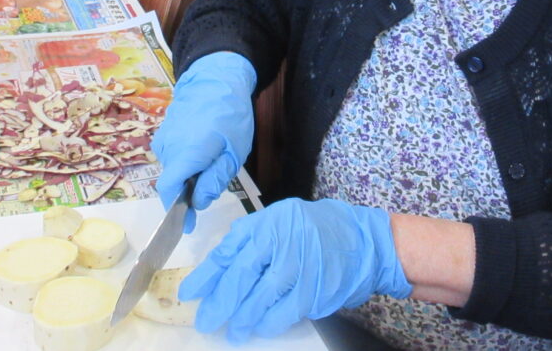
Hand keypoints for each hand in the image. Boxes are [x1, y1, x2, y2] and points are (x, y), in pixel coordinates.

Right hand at [152, 52, 255, 232]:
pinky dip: (186, 158)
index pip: (169, 190)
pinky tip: (204, 146)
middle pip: (174, 181)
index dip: (176, 211)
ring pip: (174, 167)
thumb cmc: (230, 114)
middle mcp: (168, 147)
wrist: (216, 77)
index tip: (186, 225)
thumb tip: (198, 203)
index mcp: (185, 154)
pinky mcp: (165, 130)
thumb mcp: (233, 152)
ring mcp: (164, 137)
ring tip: (214, 157)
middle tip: (214, 182)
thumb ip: (215, 179)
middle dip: (190, 189)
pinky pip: (173, 153)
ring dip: (189, 172)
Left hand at [180, 198, 411, 342]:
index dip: (206, 275)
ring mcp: (297, 266)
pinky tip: (259, 327)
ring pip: (259, 298)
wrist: (361, 240)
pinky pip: (282, 313)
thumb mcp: (280, 219)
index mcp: (267, 223)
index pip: (228, 250)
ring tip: (232, 331)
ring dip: (242, 319)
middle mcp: (280, 241)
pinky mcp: (313, 290)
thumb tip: (220, 266)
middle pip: (240, 276)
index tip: (190, 293)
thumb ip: (251, 238)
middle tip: (205, 321)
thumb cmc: (316, 229)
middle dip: (219, 302)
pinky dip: (267, 323)